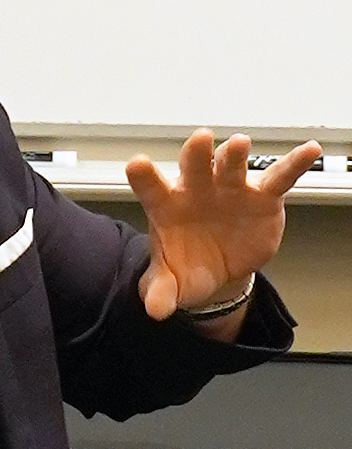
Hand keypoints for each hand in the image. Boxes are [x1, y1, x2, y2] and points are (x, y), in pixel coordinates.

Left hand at [126, 129, 320, 320]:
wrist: (219, 267)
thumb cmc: (187, 264)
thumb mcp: (172, 283)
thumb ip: (161, 292)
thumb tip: (155, 310)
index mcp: (167, 205)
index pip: (150, 187)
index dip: (144, 176)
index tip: (137, 164)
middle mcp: (196, 189)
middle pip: (193, 166)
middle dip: (195, 153)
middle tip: (200, 139)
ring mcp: (229, 189)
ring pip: (230, 166)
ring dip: (235, 154)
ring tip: (240, 143)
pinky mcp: (262, 197)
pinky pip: (279, 178)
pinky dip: (294, 164)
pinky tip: (310, 150)